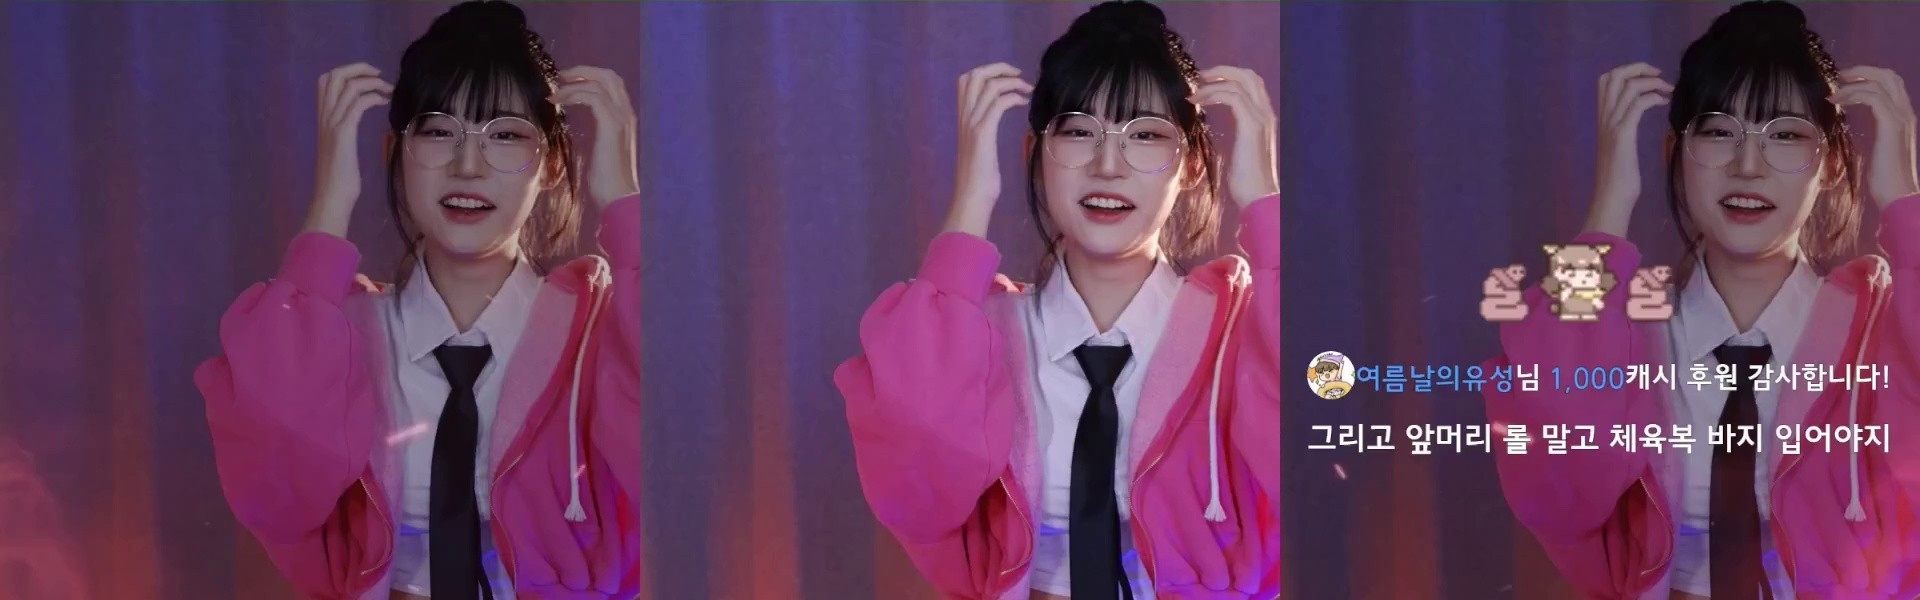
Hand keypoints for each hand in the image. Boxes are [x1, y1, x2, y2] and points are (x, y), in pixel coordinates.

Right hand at [307, 62, 391, 236]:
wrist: (332, 195)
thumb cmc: (340, 177)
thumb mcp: (341, 146)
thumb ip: (344, 129)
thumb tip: (358, 117)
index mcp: (322, 118)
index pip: (326, 80)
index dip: (348, 72)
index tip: (370, 78)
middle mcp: (324, 116)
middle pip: (334, 76)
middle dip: (358, 68)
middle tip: (379, 75)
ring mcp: (332, 123)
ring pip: (347, 86)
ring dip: (371, 82)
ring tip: (388, 89)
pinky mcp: (343, 132)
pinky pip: (358, 103)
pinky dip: (373, 96)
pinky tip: (384, 102)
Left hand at [550, 66, 640, 207]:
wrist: (618, 197)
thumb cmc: (607, 181)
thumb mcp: (599, 150)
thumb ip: (595, 133)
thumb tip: (573, 125)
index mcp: (625, 118)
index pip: (611, 84)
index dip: (588, 77)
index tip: (565, 83)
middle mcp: (627, 113)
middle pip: (608, 75)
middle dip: (582, 71)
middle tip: (559, 78)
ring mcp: (622, 118)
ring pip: (600, 82)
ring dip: (573, 83)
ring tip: (554, 92)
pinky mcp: (612, 125)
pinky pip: (593, 96)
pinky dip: (573, 94)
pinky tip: (559, 103)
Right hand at [945, 62, 1031, 236]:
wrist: (972, 196)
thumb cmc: (979, 178)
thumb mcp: (980, 146)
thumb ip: (984, 129)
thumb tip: (997, 118)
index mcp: (963, 117)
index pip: (967, 80)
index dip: (988, 72)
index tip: (1009, 78)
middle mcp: (964, 116)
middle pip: (975, 75)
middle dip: (999, 68)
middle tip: (1019, 76)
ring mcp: (972, 123)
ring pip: (988, 85)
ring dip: (1012, 82)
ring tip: (1027, 90)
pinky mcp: (983, 133)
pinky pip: (998, 103)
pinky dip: (1013, 96)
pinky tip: (1024, 103)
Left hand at [1190, 66, 1277, 208]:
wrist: (1258, 197)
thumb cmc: (1246, 181)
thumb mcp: (1239, 151)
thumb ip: (1235, 135)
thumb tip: (1213, 129)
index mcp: (1264, 118)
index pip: (1251, 84)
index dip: (1228, 77)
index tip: (1205, 83)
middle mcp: (1266, 113)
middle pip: (1248, 74)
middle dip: (1222, 71)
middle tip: (1198, 78)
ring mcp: (1261, 117)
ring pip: (1240, 81)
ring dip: (1212, 83)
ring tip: (1193, 93)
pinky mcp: (1252, 125)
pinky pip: (1233, 96)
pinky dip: (1213, 94)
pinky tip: (1198, 102)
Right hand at [1588, 63, 1670, 236]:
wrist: (1612, 196)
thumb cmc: (1619, 177)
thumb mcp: (1620, 145)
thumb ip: (1624, 127)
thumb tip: (1639, 114)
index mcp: (1602, 118)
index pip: (1606, 80)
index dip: (1628, 71)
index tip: (1649, 78)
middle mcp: (1604, 117)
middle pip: (1614, 76)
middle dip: (1639, 68)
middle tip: (1659, 76)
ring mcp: (1612, 125)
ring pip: (1628, 86)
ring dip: (1652, 82)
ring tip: (1668, 90)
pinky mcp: (1623, 134)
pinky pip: (1638, 104)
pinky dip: (1653, 97)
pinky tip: (1664, 103)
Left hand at [1830, 66, 1919, 208]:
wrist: (1897, 194)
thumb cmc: (1885, 178)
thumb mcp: (1877, 147)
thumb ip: (1873, 130)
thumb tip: (1850, 121)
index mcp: (1903, 116)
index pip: (1891, 84)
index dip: (1867, 77)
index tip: (1843, 82)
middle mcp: (1906, 112)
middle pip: (1889, 75)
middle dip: (1862, 71)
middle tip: (1838, 78)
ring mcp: (1901, 117)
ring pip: (1881, 82)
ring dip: (1852, 83)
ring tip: (1832, 93)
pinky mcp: (1892, 125)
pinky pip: (1873, 97)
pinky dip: (1853, 94)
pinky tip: (1837, 102)